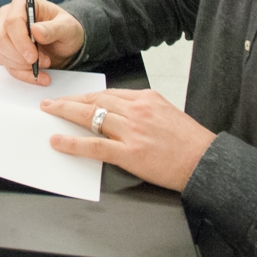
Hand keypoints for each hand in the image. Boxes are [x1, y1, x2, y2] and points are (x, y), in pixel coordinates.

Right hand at [0, 0, 85, 84]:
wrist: (64, 42)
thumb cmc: (64, 29)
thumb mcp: (68, 27)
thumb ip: (53, 28)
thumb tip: (36, 30)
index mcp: (22, 3)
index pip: (11, 21)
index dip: (21, 41)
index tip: (34, 56)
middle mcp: (7, 16)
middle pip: (0, 39)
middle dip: (20, 56)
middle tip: (42, 61)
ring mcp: (3, 33)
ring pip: (0, 54)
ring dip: (23, 66)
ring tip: (44, 63)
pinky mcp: (4, 49)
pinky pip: (6, 65)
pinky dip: (23, 74)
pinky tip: (38, 75)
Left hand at [41, 89, 215, 191]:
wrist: (207, 162)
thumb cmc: (189, 142)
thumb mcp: (166, 113)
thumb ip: (142, 110)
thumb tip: (117, 112)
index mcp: (146, 98)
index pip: (107, 94)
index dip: (85, 96)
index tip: (71, 98)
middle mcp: (137, 110)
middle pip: (95, 101)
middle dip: (69, 101)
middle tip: (50, 102)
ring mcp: (133, 131)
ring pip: (91, 117)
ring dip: (65, 114)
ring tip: (50, 113)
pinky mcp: (130, 153)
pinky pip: (94, 146)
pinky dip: (73, 143)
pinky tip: (58, 140)